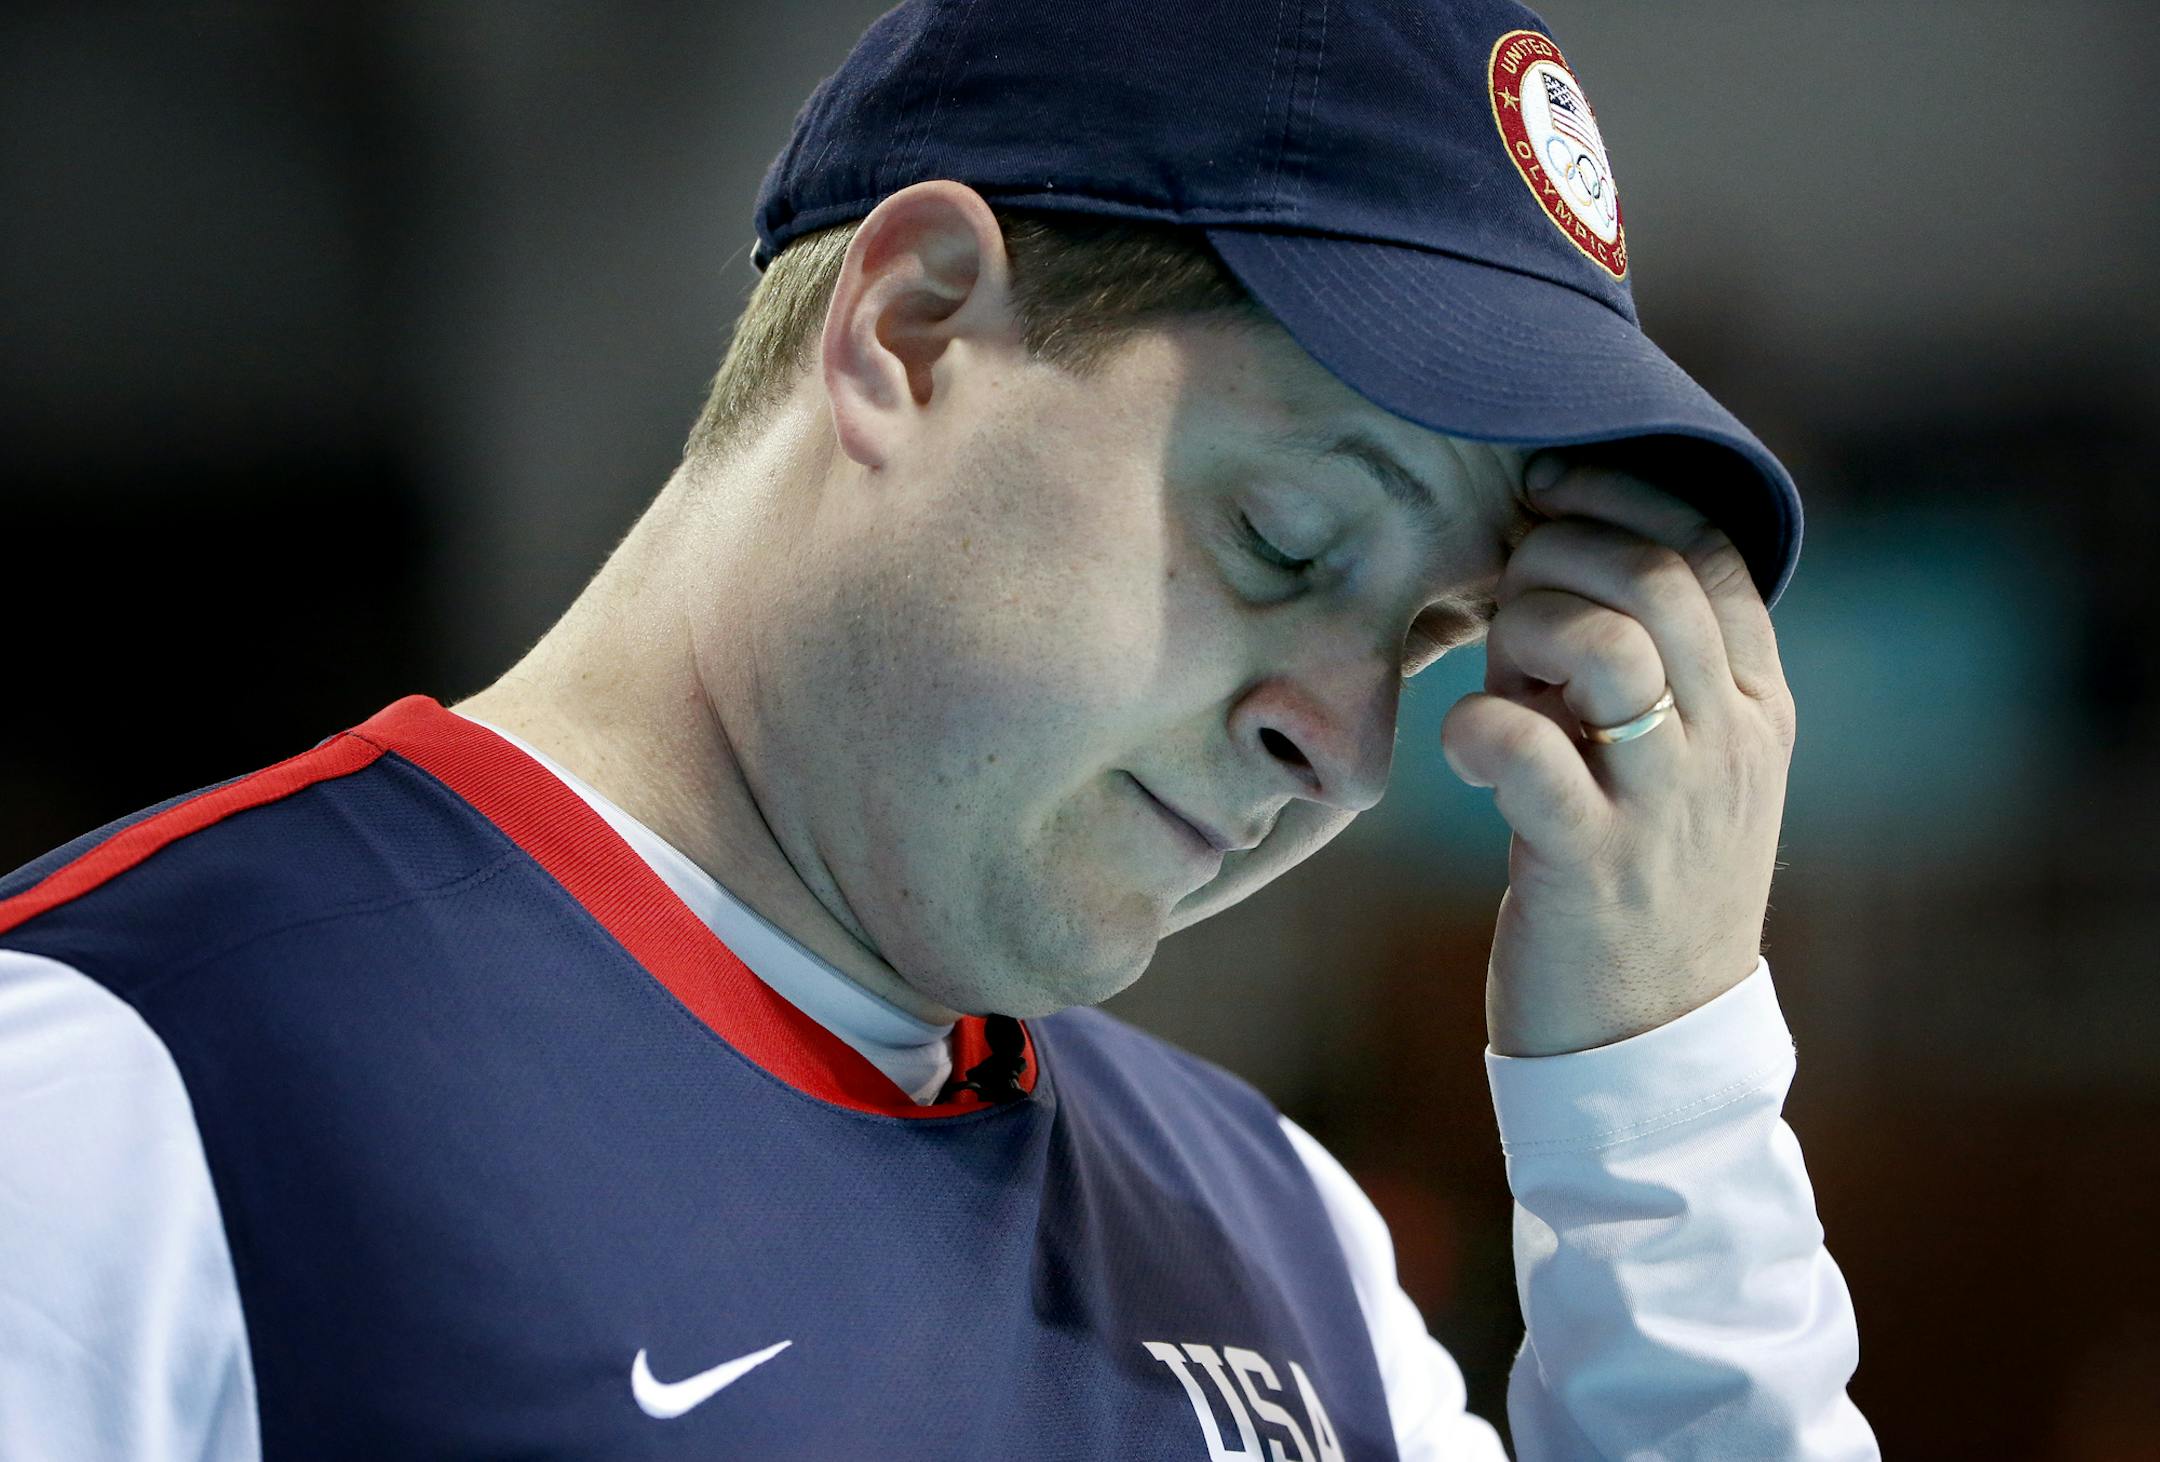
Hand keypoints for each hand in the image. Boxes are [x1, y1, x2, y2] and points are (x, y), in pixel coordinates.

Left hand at [1438, 456, 1797, 1055]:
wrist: (1650, 1051)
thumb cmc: (1636, 886)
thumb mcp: (1674, 765)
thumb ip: (1644, 669)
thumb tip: (1554, 560)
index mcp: (1756, 707)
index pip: (1712, 546)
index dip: (1622, 492)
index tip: (1546, 485)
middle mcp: (1727, 745)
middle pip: (1655, 577)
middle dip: (1559, 551)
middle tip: (1506, 591)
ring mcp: (1667, 806)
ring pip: (1608, 648)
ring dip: (1524, 632)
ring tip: (1495, 678)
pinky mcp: (1590, 867)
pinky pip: (1529, 754)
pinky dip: (1476, 727)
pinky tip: (1465, 752)